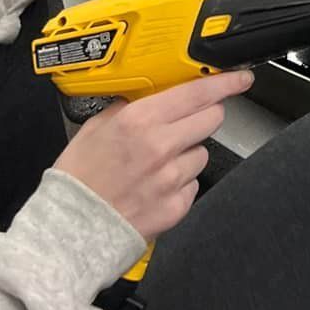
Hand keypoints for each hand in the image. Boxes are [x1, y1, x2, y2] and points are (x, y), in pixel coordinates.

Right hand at [54, 71, 252, 241]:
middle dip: (205, 115)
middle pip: (212, 118)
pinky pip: (192, 185)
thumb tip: (151, 96)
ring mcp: (172, 179)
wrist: (69, 232)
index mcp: (140, 121)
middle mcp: (161, 147)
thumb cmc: (77, 179)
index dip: (225, 83)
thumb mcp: (95, 128)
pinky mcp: (176, 207)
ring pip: (203, 153)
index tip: (240, 78)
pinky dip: (180, 183)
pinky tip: (156, 187)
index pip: (197, 93)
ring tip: (158, 164)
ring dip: (188, 153)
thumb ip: (128, 108)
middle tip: (187, 122)